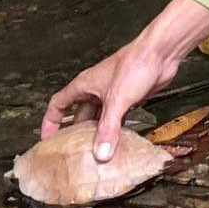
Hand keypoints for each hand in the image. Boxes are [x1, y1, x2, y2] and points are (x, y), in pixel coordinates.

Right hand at [40, 0, 208, 160]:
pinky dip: (115, 131)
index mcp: (84, 85)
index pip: (59, 103)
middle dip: (76, 133)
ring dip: (97, 134)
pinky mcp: (129, 99)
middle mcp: (96, 90)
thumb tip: (100, 153)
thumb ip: (108, 128)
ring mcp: (113, 95)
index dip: (51, 121)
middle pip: (79, 115)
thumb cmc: (135, 65)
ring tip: (95, 153)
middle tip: (74, 153)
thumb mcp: (117, 99)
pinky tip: (117, 143)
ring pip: (99, 119)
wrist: (161, 54)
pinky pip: (117, 119)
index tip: (47, 138)